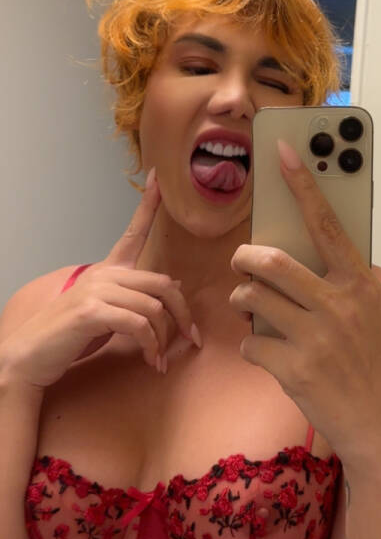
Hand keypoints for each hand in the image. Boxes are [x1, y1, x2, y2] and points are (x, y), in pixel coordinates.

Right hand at [1, 168, 200, 391]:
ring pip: (154, 308)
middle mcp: (104, 274)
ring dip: (163, 339)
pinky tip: (151, 360)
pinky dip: (151, 346)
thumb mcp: (109, 313)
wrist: (32, 355)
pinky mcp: (92, 311)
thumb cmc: (72, 335)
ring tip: (160, 359)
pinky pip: (139, 324)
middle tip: (191, 338)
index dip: (148, 205)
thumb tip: (173, 288)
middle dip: (182, 315)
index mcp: (108, 270)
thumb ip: (136, 298)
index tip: (158, 178)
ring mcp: (96, 290)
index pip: (133, 232)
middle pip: (163, 284)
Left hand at [229, 141, 380, 469]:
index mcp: (361, 286)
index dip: (303, 185)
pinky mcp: (294, 369)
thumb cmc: (380, 369)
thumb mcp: (380, 317)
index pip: (327, 224)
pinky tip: (266, 354)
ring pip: (252, 298)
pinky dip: (252, 346)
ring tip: (249, 304)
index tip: (283, 153)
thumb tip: (319, 257)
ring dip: (242, 299)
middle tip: (241, 260)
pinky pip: (252, 343)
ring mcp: (315, 338)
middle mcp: (338, 306)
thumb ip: (352, 284)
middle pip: (272, 261)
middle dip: (246, 258)